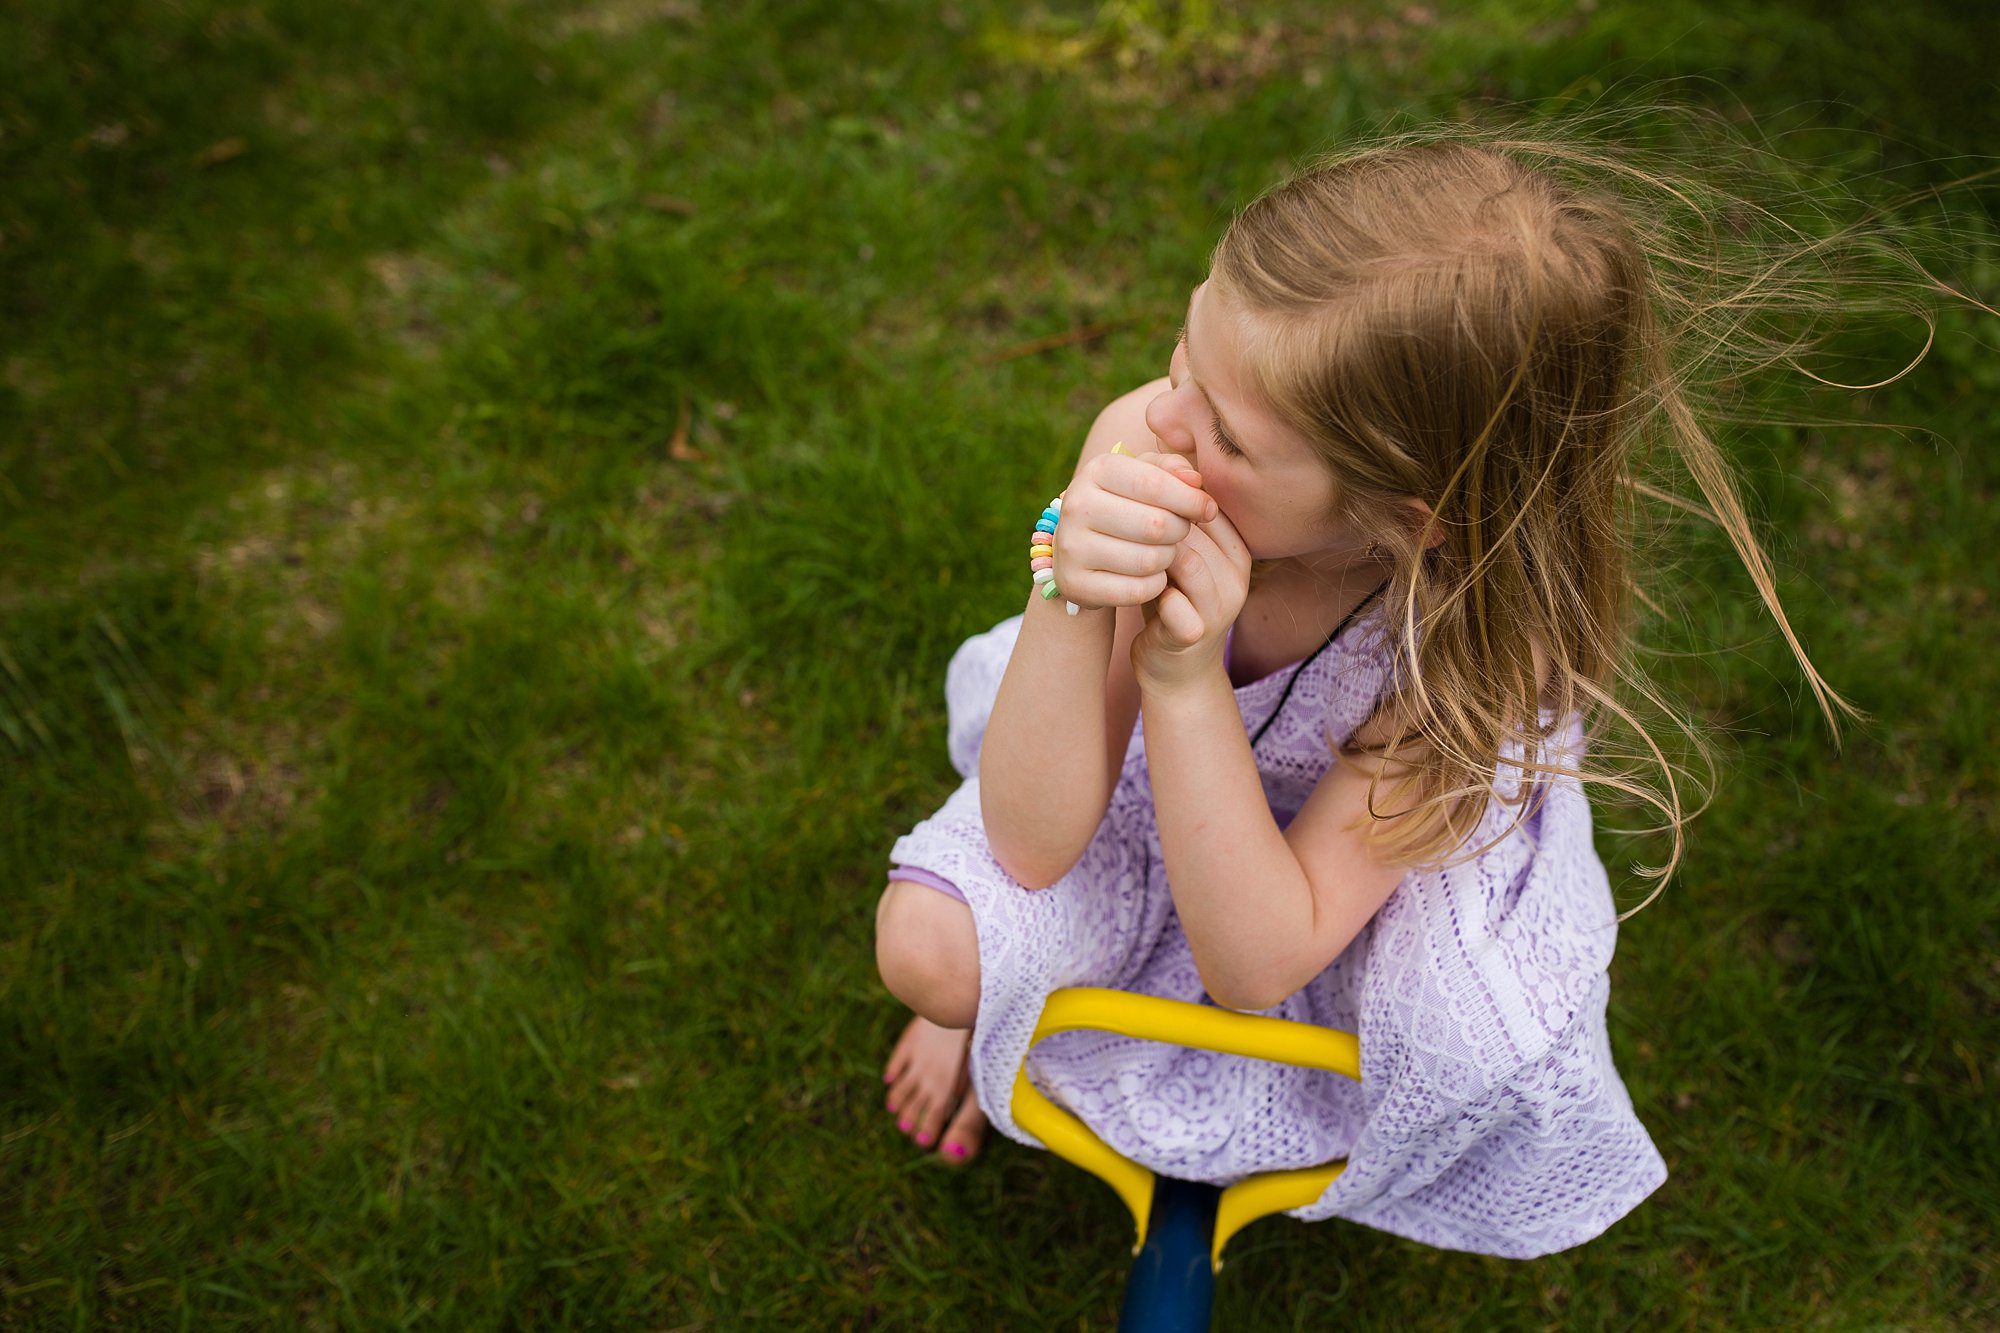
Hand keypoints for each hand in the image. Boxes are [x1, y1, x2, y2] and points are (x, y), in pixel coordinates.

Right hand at [1046, 446, 1216, 611]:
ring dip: (1168, 559)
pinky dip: (1155, 585)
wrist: (1080, 547)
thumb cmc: (1126, 504)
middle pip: (1155, 525)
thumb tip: (1195, 481)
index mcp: (1096, 470)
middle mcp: (1076, 506)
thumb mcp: (1145, 476)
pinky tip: (1152, 575)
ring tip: (1164, 552)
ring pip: (1148, 560)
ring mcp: (1071, 547)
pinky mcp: (1074, 584)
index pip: (1155, 484)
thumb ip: (1172, 469)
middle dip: (1180, 531)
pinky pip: (1136, 590)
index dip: (1191, 499)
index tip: (1208, 509)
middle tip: (1180, 533)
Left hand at [1132, 493, 1250, 694]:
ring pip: (1187, 560)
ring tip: (1121, 547)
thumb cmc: (1173, 599)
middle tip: (1118, 515)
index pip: (1208, 505)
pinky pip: (1171, 601)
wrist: (1174, 667)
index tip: (1131, 492)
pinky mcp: (1195, 633)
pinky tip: (1124, 583)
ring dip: (1150, 552)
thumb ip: (1173, 516)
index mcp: (1238, 550)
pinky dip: (1145, 589)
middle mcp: (1238, 576)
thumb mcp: (1179, 554)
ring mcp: (1221, 607)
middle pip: (1197, 528)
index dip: (1168, 495)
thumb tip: (1158, 456)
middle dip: (1154, 520)